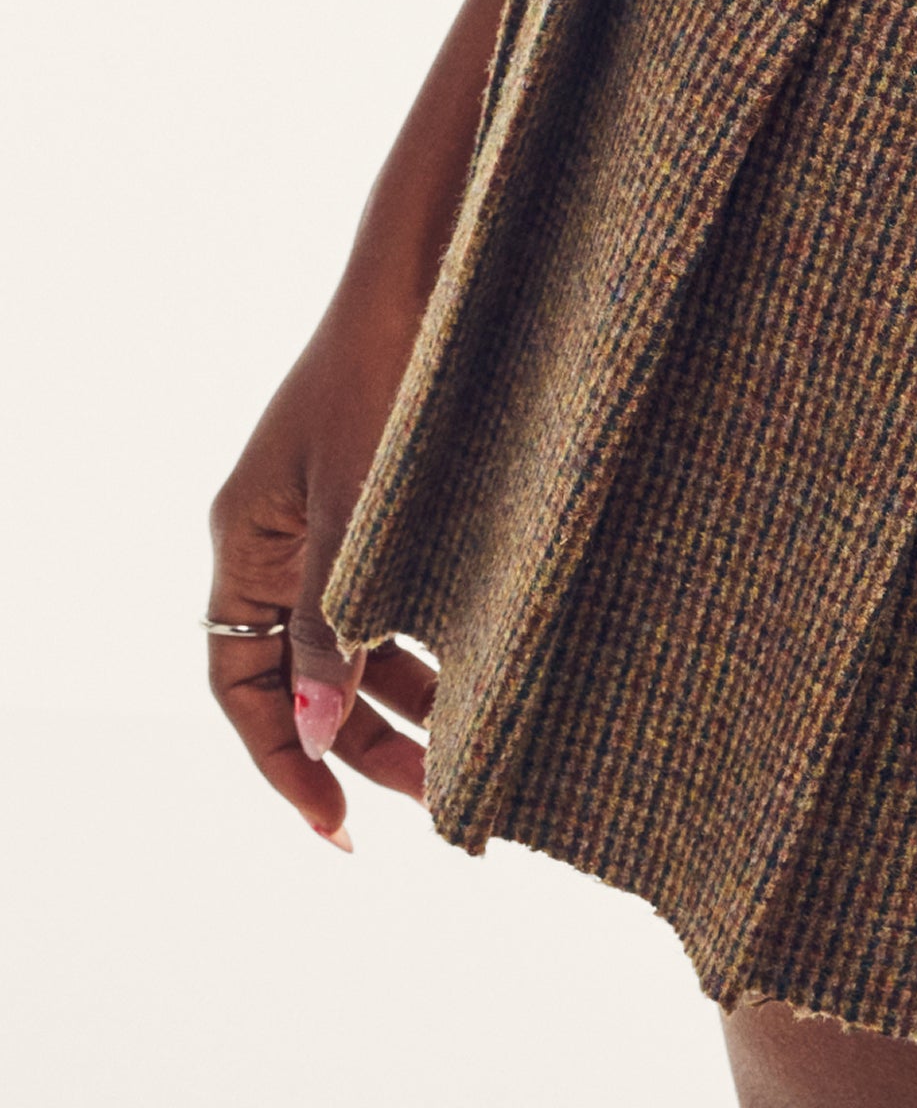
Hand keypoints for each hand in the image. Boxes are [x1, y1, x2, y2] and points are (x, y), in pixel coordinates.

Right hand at [206, 287, 437, 850]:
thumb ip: (337, 623)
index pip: (242, 690)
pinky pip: (390, 602)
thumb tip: (317, 734)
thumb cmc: (387, 379)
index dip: (284, 763)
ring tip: (473, 756)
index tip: (336, 829)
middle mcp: (277, 546)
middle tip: (437, 805)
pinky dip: (428, 645)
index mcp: (246, 547)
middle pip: (303, 681)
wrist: (432, 278)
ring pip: (354, 648)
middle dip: (361, 747)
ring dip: (405, 704)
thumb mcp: (359, 511)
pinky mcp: (380, 510)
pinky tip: (482, 680)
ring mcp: (327, 527)